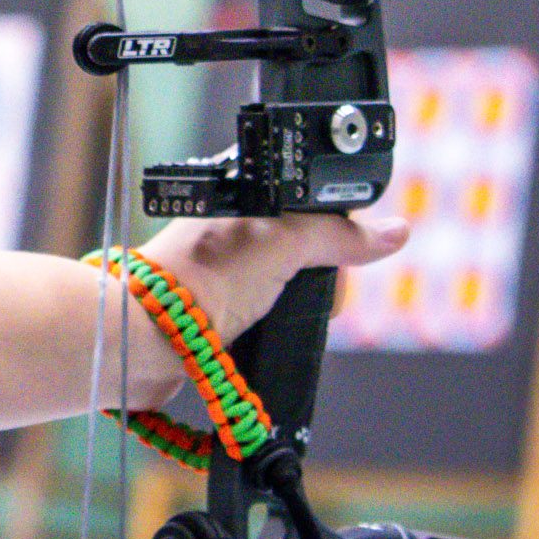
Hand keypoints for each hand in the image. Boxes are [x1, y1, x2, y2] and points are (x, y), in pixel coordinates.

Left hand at [137, 210, 411, 351]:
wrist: (146, 339)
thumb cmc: (200, 281)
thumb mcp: (283, 245)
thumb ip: (337, 235)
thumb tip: (392, 232)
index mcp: (239, 200)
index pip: (310, 205)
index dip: (334, 229)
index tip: (346, 251)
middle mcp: (227, 231)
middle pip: (303, 250)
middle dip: (315, 276)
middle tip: (301, 288)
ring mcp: (219, 272)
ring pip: (285, 286)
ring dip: (292, 306)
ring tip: (275, 314)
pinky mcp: (212, 311)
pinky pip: (263, 317)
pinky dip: (273, 328)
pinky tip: (264, 334)